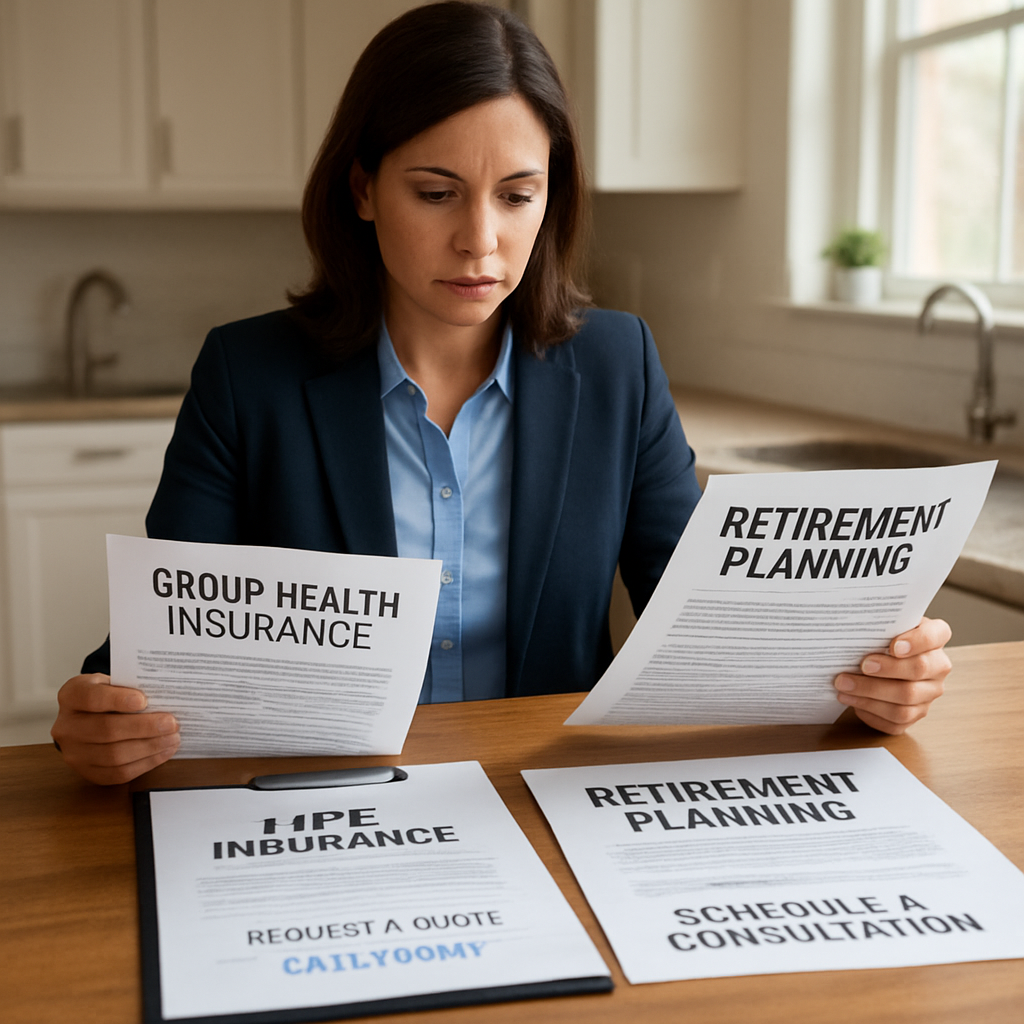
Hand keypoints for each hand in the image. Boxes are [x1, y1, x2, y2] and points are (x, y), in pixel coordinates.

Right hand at [52, 674, 179, 784]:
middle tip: (171, 723)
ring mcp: (74, 753)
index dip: (118, 700)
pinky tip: (163, 751)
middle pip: (106, 730)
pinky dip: (146, 763)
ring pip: (114, 756)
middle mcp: (66, 727)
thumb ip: (130, 687)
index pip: (91, 698)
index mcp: (71, 696)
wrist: (90, 717)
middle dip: (144, 728)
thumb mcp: (113, 682)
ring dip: (149, 747)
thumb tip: (163, 698)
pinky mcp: (88, 772)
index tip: (144, 700)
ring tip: (173, 738)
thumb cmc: (107, 695)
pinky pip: (118, 773)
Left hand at [833, 617, 951, 734]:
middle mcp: (938, 666)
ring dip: (870, 693)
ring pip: (906, 700)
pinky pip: (897, 721)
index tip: (894, 646)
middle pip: (919, 670)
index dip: (917, 642)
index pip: (935, 635)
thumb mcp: (882, 626)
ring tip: (844, 685)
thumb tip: (853, 628)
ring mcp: (929, 693)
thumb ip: (877, 625)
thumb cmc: (880, 639)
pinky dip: (871, 712)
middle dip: (887, 669)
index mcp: (935, 637)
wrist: (877, 659)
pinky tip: (851, 701)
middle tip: (861, 666)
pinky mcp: (916, 714)